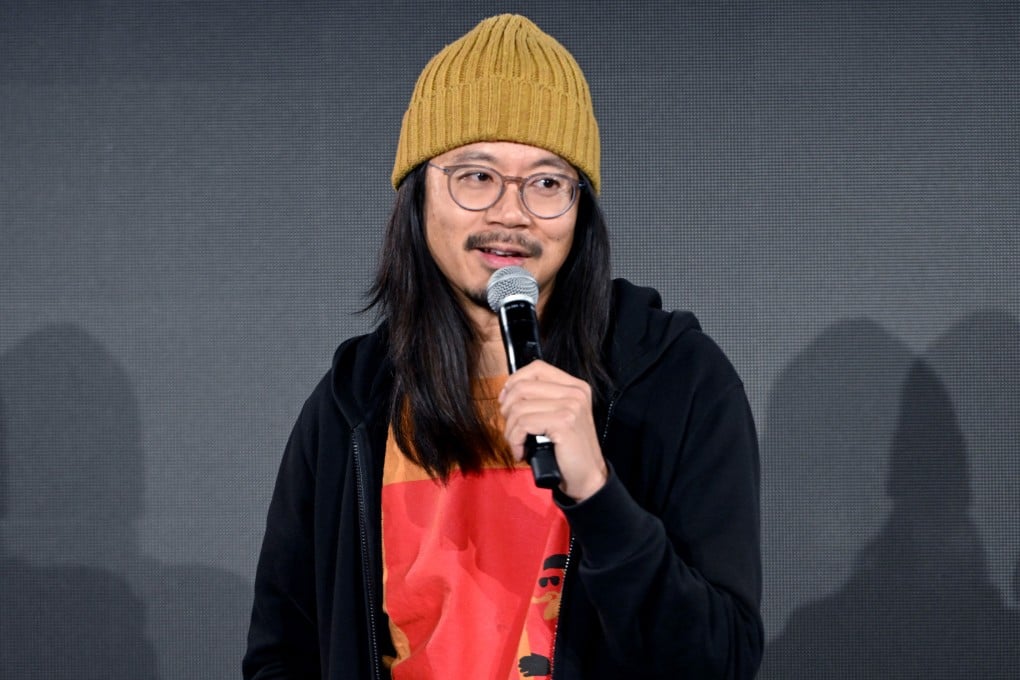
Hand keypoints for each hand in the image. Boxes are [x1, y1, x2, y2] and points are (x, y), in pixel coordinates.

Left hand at [499, 361, 606, 500]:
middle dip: (508, 410)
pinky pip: (523, 424)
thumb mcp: (558, 416)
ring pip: (519, 408)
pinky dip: (515, 440)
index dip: (514, 381)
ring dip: (511, 430)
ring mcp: (571, 406)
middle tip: (512, 429)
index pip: (537, 368)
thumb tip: (507, 391)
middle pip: (523, 387)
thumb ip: (541, 399)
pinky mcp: (563, 422)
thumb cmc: (567, 450)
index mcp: (575, 386)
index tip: (506, 400)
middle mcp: (575, 392)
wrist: (587, 477)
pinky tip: (521, 451)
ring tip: (518, 444)